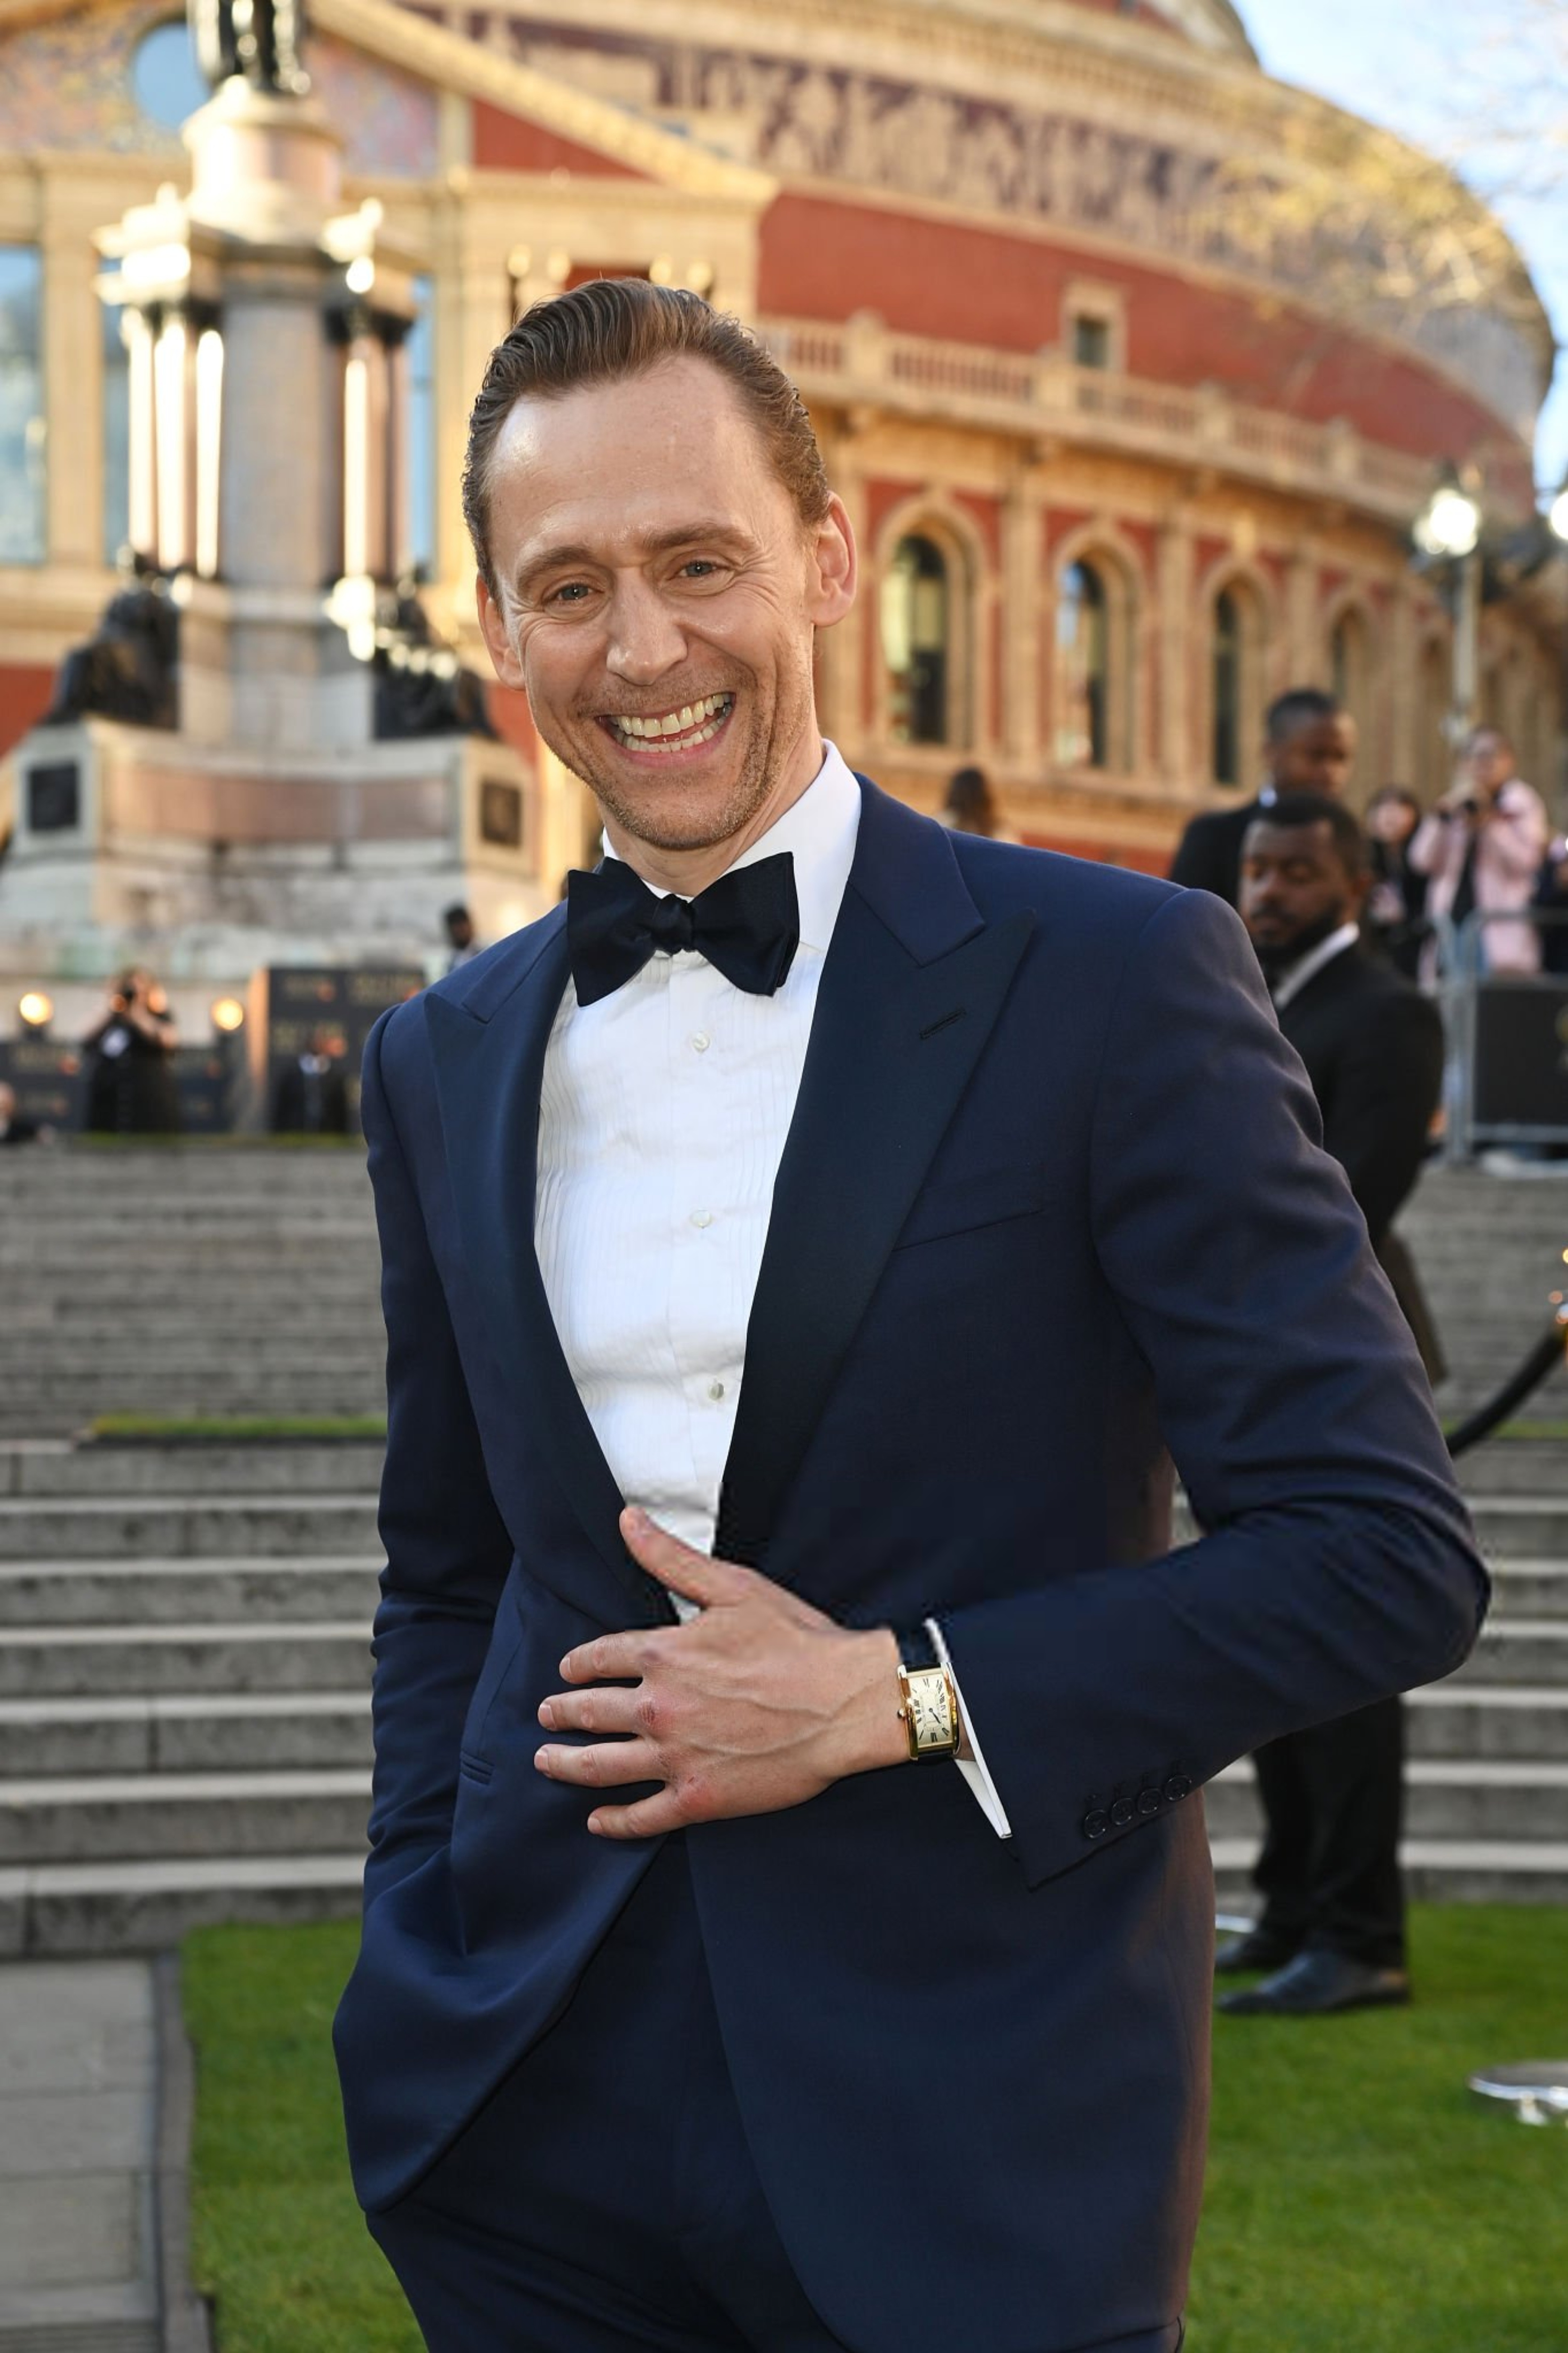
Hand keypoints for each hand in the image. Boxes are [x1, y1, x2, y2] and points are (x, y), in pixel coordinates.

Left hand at [534, 1507, 906, 1836]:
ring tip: (546, 1761)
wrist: (846, 1703)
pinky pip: (642, 1816)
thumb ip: (672, 1558)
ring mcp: (675, 1756)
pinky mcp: (698, 1798)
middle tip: (546, 1716)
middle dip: (562, 1713)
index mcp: (664, 1655)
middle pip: (591, 1712)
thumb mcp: (734, 1587)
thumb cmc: (797, 1641)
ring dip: (566, 1764)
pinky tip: (597, 1821)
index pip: (600, 1658)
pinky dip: (613, 1822)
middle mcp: (659, 1707)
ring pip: (600, 1765)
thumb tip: (628, 1520)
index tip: (566, 1671)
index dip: (578, 1665)